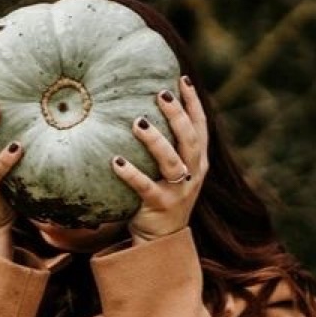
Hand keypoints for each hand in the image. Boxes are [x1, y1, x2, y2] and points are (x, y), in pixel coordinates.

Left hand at [112, 75, 208, 244]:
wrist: (161, 237)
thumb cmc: (161, 193)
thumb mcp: (170, 169)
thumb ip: (164, 143)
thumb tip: (136, 107)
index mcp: (198, 161)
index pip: (200, 126)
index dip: (193, 103)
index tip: (181, 79)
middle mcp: (193, 173)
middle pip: (190, 139)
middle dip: (178, 114)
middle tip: (161, 93)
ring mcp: (179, 191)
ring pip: (172, 162)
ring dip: (155, 141)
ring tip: (138, 122)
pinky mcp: (160, 205)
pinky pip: (145, 188)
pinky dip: (132, 174)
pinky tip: (115, 162)